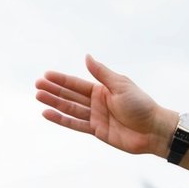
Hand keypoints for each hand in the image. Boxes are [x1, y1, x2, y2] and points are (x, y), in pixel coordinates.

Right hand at [36, 55, 171, 155]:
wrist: (151, 130)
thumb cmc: (141, 105)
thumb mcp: (120, 85)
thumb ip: (101, 73)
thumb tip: (86, 57)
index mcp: (103, 88)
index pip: (77, 83)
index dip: (61, 80)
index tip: (46, 75)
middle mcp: (97, 102)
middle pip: (70, 95)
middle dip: (53, 91)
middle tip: (37, 85)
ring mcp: (95, 117)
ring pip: (70, 109)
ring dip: (54, 104)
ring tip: (38, 98)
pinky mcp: (96, 131)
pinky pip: (75, 124)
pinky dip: (62, 120)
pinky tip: (49, 115)